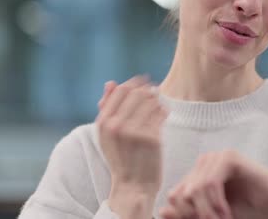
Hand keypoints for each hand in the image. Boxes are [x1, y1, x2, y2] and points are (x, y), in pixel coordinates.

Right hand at [96, 76, 168, 217]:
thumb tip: (110, 82)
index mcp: (103, 123)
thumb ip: (107, 108)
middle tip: (154, 91)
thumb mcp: (107, 134)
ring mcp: (134, 132)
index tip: (143, 83)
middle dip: (148, 90)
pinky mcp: (152, 138)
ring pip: (151, 101)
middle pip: (137, 93)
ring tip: (158, 104)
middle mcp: (117, 126)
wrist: (132, 185)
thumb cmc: (121, 157)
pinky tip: (163, 113)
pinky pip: (161, 113)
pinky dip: (164, 111)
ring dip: (156, 100)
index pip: (121, 90)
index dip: (134, 83)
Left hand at [159, 150, 267, 218]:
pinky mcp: (229, 157)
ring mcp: (216, 157)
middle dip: (196, 216)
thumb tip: (162, 211)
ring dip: (207, 212)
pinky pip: (209, 183)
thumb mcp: (213, 216)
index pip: (175, 196)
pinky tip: (226, 212)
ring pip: (194, 190)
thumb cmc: (249, 208)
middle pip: (181, 194)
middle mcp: (203, 163)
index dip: (185, 216)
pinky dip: (215, 203)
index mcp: (197, 175)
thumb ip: (189, 215)